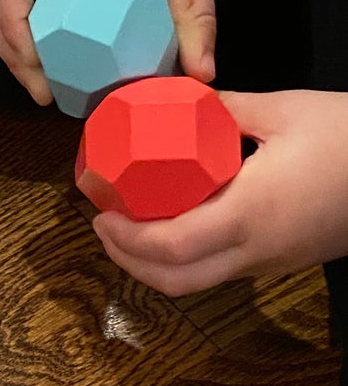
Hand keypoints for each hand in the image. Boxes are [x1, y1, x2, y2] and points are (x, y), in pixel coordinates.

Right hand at [0, 0, 247, 104]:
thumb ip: (197, 24)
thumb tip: (200, 80)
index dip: (12, 31)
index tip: (40, 67)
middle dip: (12, 54)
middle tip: (46, 91)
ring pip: (7, 5)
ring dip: (19, 46)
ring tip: (51, 82)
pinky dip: (34, 31)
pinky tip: (64, 57)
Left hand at [94, 90, 347, 294]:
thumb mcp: (284, 111)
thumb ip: (225, 109)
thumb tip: (181, 102)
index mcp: (250, 213)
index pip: (172, 246)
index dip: (127, 239)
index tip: (101, 214)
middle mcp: (256, 250)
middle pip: (175, 281)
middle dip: (129, 261)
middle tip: (105, 226)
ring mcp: (271, 262)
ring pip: (198, 283)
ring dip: (156, 264)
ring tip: (132, 226)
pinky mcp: (282, 262)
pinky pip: (222, 272)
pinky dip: (187, 259)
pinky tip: (177, 225)